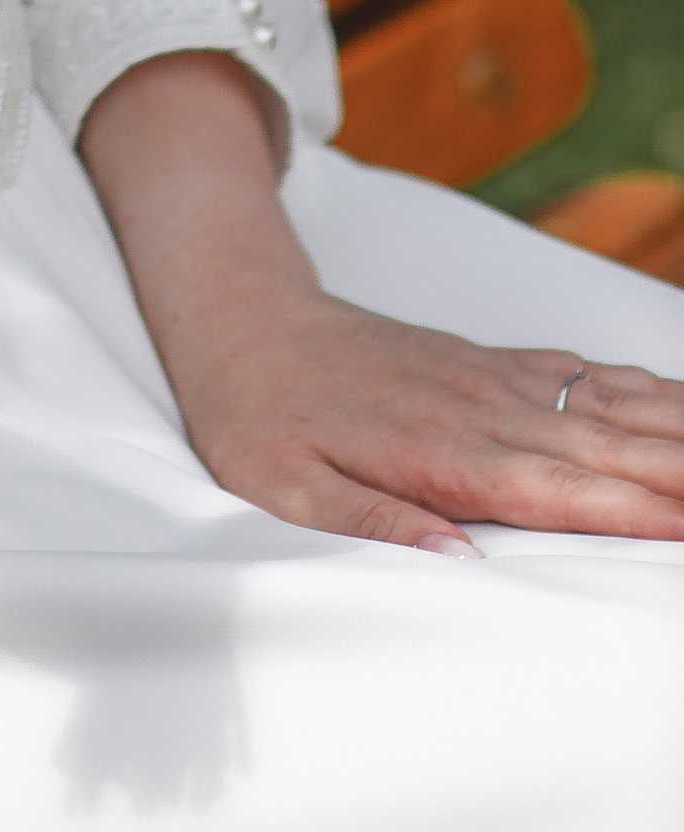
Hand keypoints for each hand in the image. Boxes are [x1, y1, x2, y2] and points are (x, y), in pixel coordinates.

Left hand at [168, 291, 683, 552]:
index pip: (567, 489)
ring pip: (609, 404)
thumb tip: (461, 564)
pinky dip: (640, 390)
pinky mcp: (489, 363)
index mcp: (446, 453)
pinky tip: (676, 402)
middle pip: (612, 445)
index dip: (641, 510)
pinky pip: (581, 374)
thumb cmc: (260, 414)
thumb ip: (375, 528)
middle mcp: (485, 410)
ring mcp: (493, 380)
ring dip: (675, 427)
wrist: (243, 318)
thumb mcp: (290, 489)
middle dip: (681, 472)